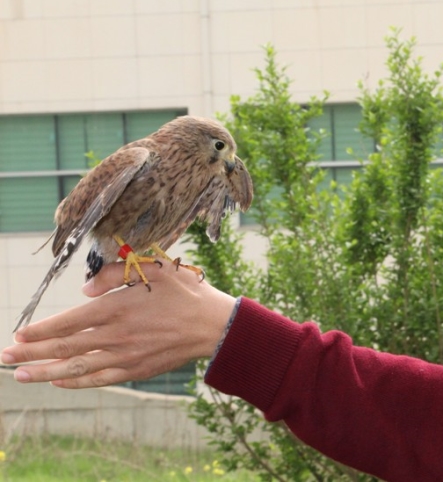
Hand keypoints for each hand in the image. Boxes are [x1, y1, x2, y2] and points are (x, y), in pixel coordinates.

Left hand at [2, 261, 236, 388]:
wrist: (214, 325)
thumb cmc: (186, 292)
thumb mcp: (155, 268)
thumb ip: (115, 274)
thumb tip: (83, 291)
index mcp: (118, 308)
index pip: (69, 322)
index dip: (41, 330)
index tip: (20, 334)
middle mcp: (117, 335)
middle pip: (65, 347)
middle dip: (31, 353)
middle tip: (5, 358)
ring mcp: (126, 356)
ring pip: (77, 367)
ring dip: (45, 371)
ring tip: (21, 375)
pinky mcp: (136, 370)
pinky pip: (99, 379)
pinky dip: (76, 381)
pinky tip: (59, 380)